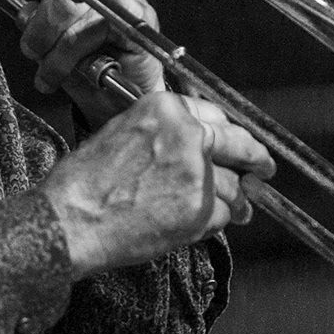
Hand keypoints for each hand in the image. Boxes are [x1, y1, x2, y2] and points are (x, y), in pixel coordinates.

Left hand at [0, 0, 166, 124]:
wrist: (114, 99)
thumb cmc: (79, 59)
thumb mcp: (39, 22)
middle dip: (35, 29)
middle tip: (35, 52)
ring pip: (69, 14)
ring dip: (54, 54)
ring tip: (53, 72)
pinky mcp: (136, 18)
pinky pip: (96, 28)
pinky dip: (80, 54)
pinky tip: (84, 68)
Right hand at [37, 93, 275, 278]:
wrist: (69, 219)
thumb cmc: (84, 182)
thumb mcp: (122, 133)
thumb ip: (163, 133)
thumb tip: (197, 147)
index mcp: (165, 108)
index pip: (216, 116)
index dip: (232, 134)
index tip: (241, 143)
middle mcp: (187, 134)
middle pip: (240, 144)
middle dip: (256, 159)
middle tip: (264, 171)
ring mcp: (197, 173)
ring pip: (233, 186)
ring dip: (235, 201)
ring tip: (235, 211)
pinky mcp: (199, 209)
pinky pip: (223, 215)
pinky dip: (216, 223)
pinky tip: (197, 225)